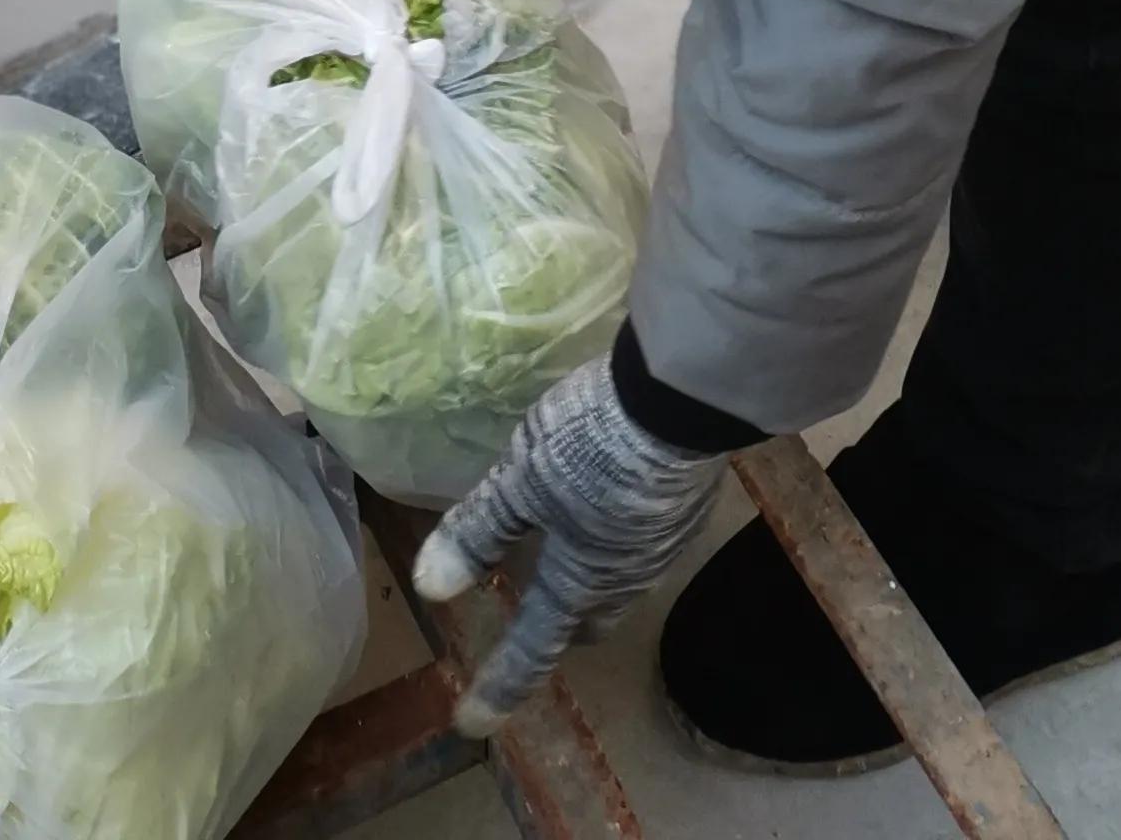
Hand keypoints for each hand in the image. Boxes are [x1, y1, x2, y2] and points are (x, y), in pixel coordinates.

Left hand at [413, 357, 729, 733]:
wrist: (684, 398)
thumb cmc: (592, 444)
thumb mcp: (522, 478)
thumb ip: (481, 530)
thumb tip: (431, 587)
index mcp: (579, 580)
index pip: (533, 646)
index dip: (500, 684)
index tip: (471, 722)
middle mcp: (627, 576)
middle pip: (588, 617)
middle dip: (561, 625)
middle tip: (533, 612)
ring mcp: (665, 544)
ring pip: (620, 579)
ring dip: (591, 575)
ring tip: (567, 543)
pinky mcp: (688, 506)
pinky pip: (644, 539)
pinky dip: (618, 534)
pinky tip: (610, 494)